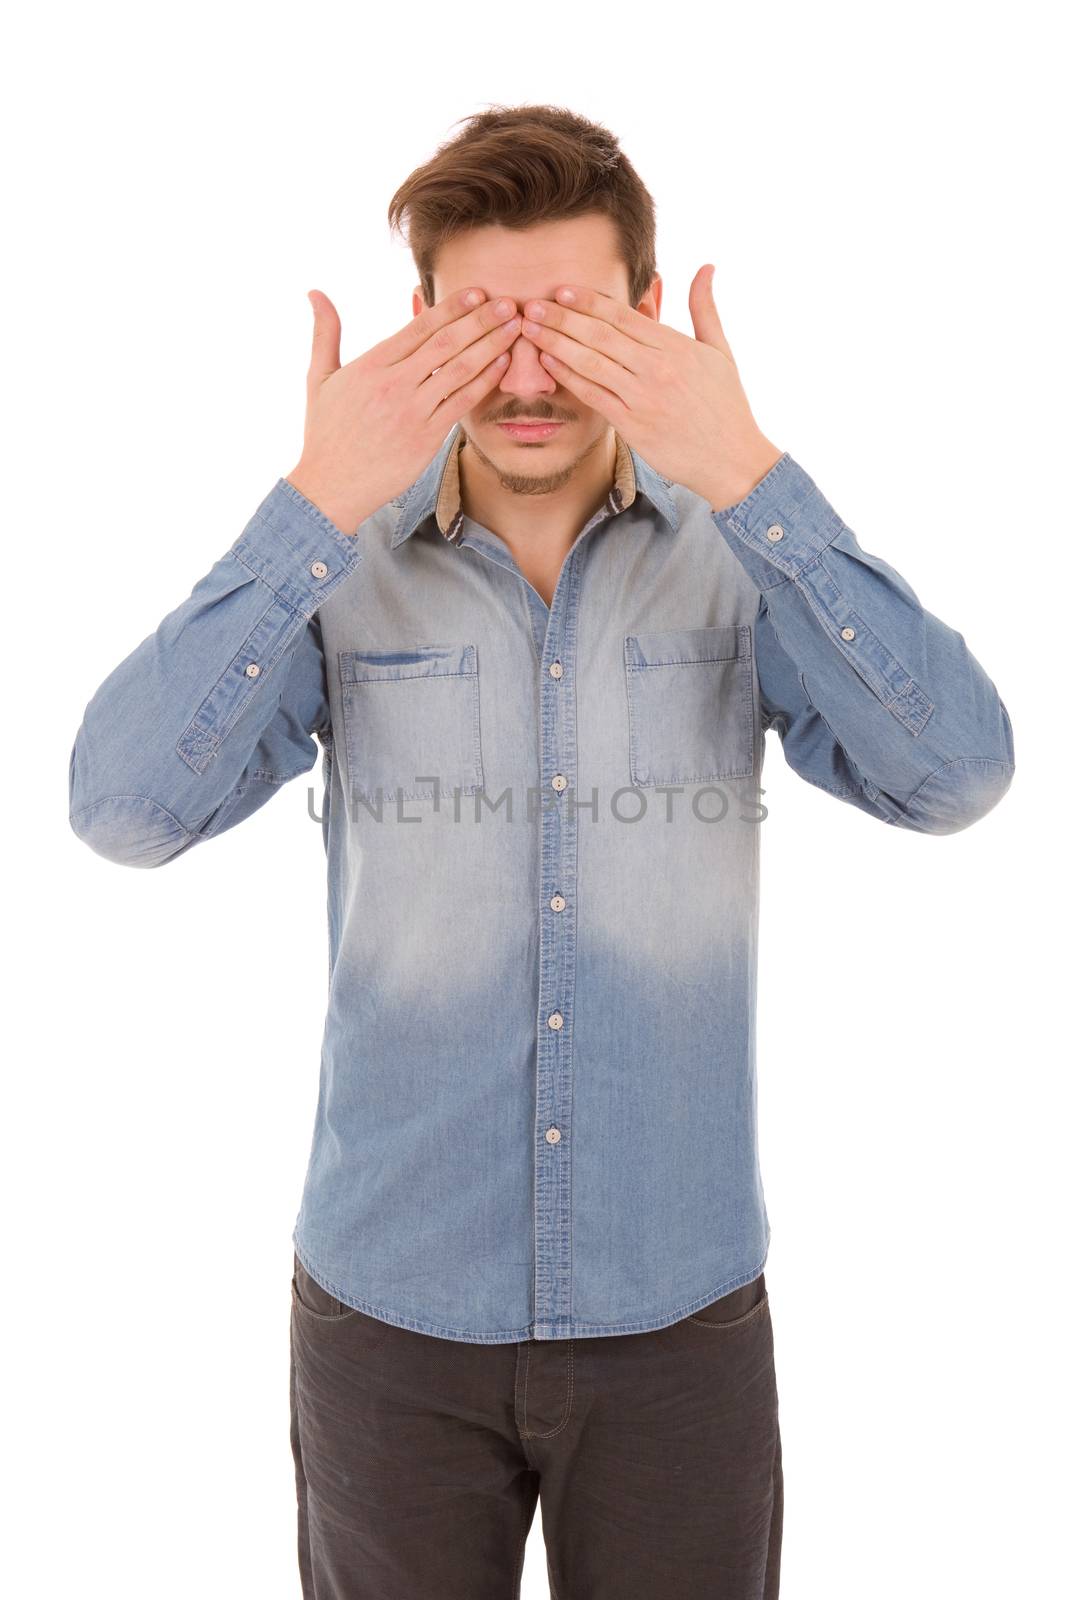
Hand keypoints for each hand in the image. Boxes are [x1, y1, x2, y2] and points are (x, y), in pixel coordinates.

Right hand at [286, 287, 523, 534]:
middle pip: (446, 342)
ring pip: (460, 369)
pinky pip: (461, 403)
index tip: (477, 292)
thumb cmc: (325, 432)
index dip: (452, 306)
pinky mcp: (426, 437)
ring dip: (491, 345)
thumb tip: (315, 292)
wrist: (331, 486)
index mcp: (372, 364)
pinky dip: (484, 381)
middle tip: (508, 303)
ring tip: (515, 327)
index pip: (419, 326)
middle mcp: (395, 384)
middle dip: (481, 319)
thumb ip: (325, 333)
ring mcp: (412, 411)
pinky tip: (503, 364)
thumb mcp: (320, 377)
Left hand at [517, 266, 783, 510]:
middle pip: (599, 335)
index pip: (623, 316)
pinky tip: (548, 363)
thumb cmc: (727, 406)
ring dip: (556, 343)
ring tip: (530, 328)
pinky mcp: (632, 426)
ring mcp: (642, 398)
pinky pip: (593, 395)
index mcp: (675, 347)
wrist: (732, 460)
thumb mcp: (720, 351)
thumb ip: (704, 308)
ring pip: (591, 362)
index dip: (588, 301)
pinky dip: (568, 377)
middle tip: (530, 304)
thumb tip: (706, 266)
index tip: (560, 289)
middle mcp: (656, 369)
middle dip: (561, 317)